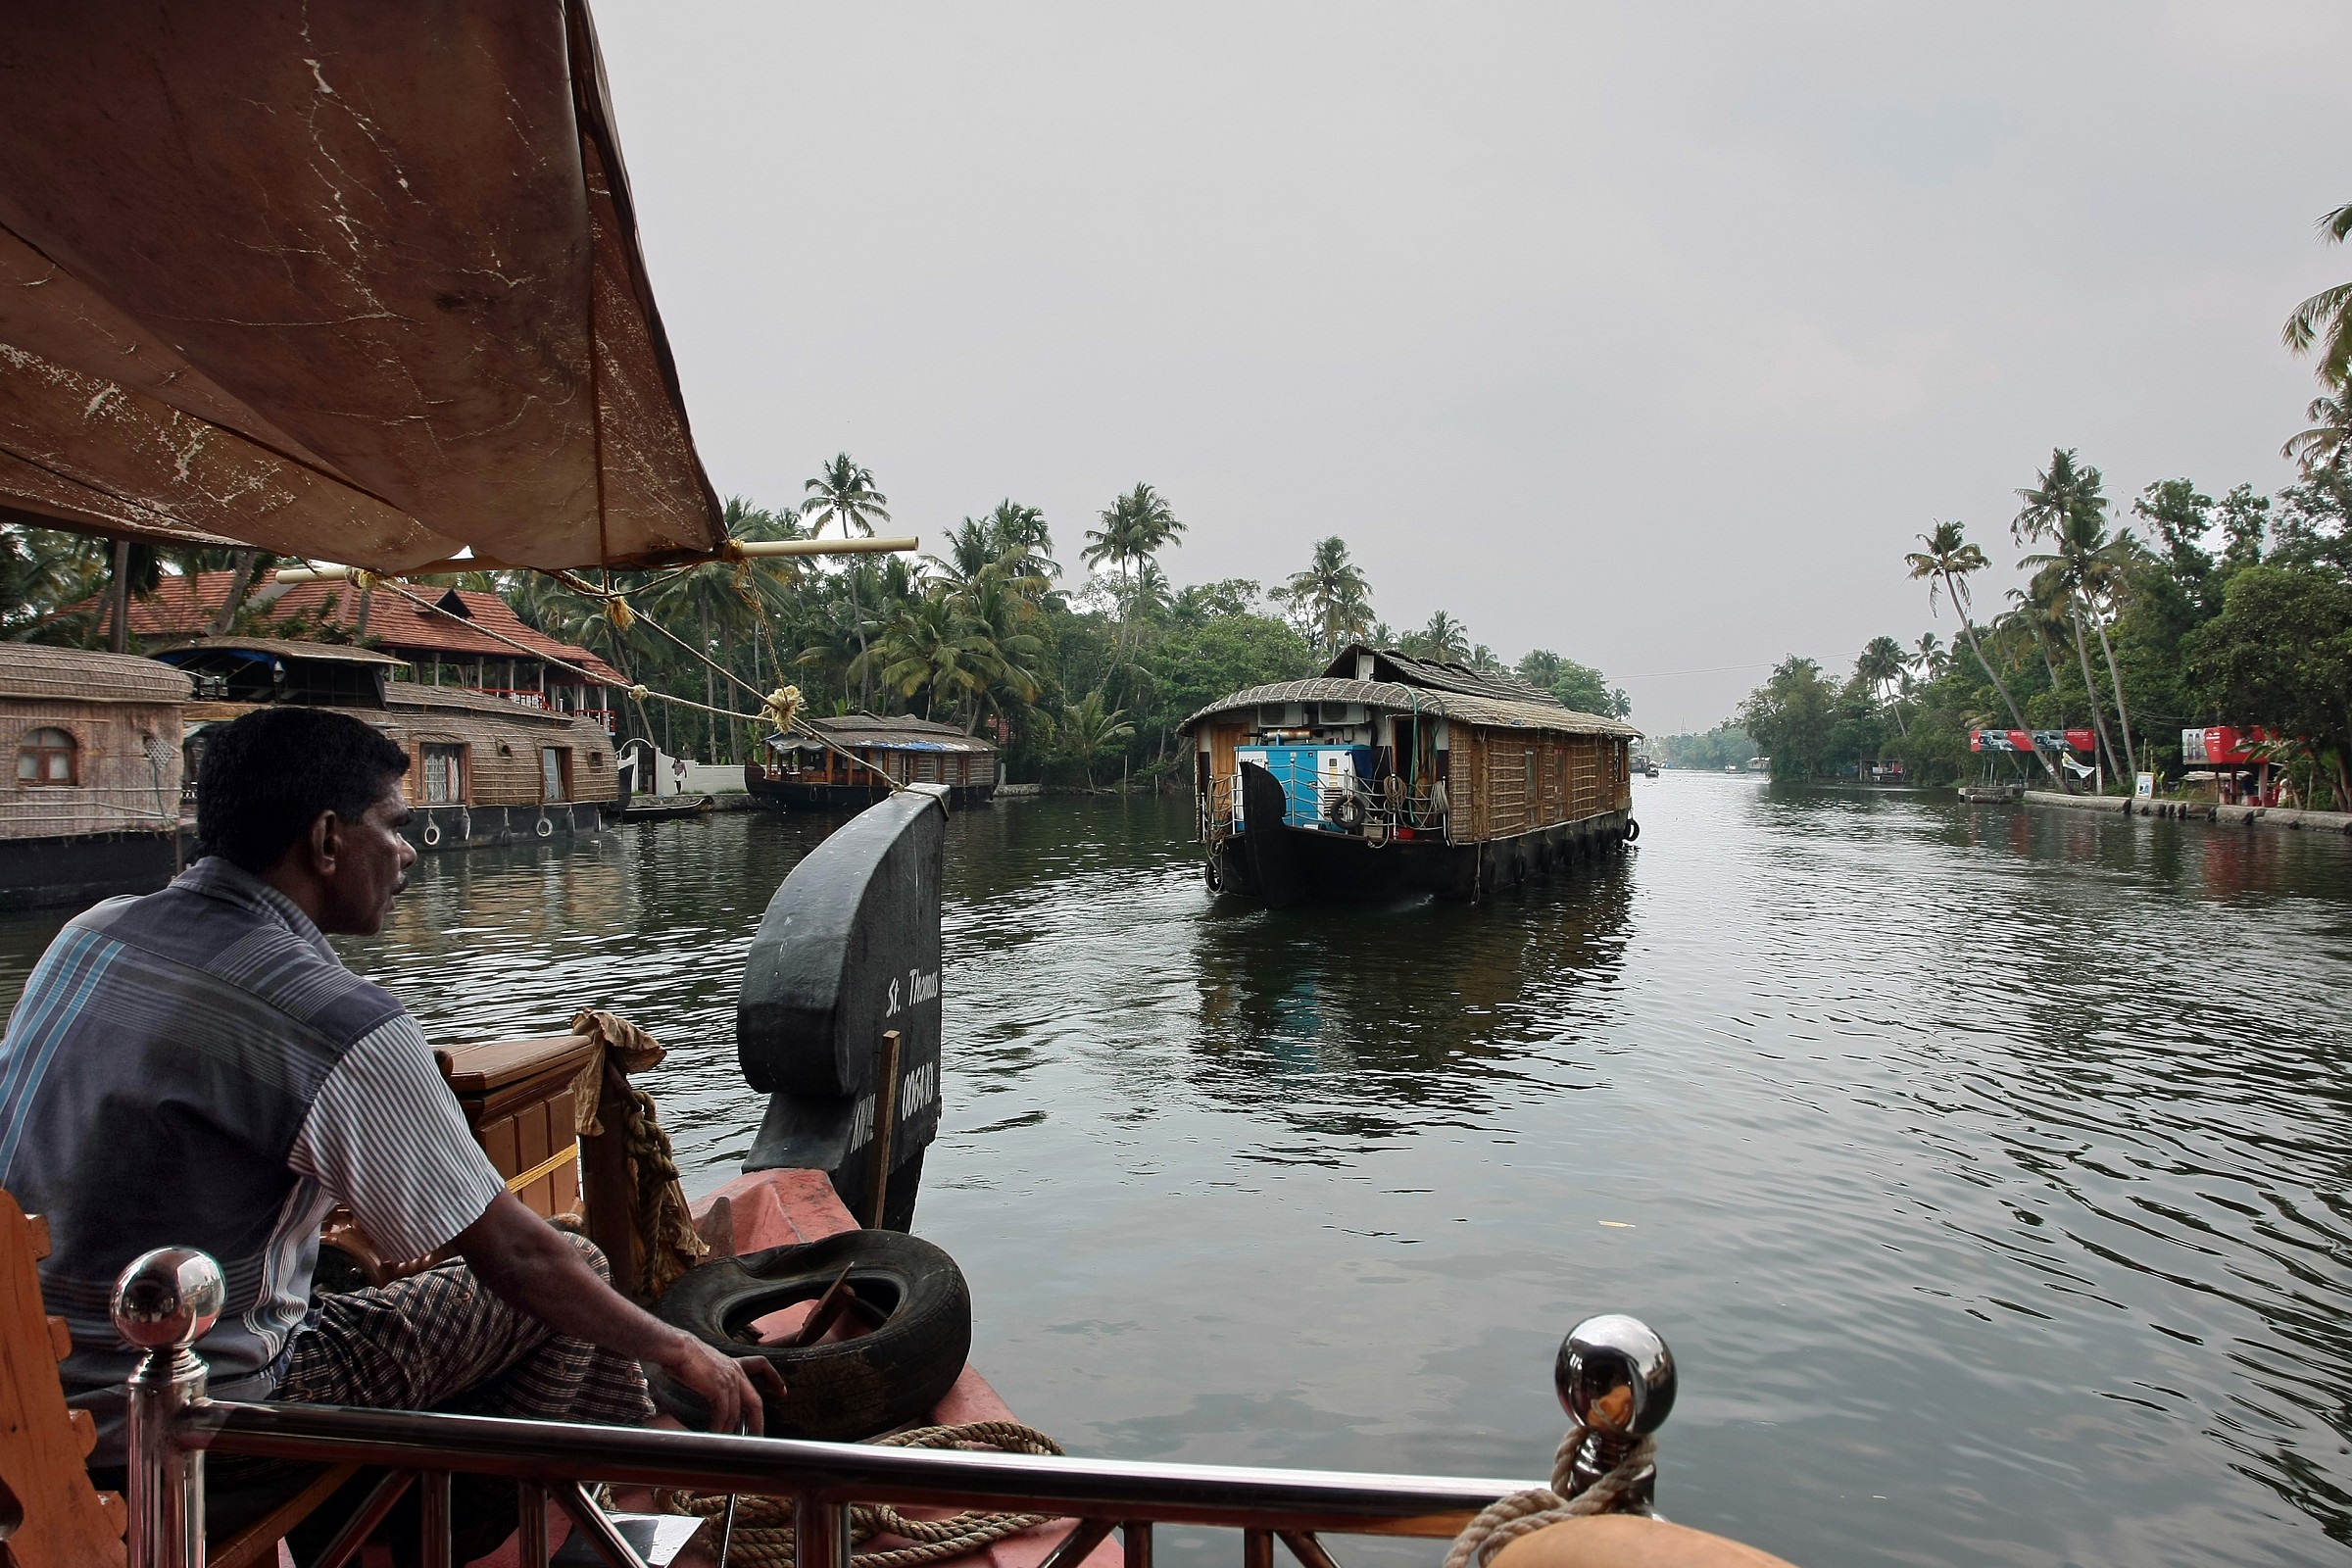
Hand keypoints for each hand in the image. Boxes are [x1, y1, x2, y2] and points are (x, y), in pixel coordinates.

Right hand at [658, 1333, 787, 1434]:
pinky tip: (715, 1434)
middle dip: (758, 1422)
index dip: (774, 1379)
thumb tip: (710, 1395)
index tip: (782, 1391)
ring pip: (738, 1412)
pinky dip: (720, 1427)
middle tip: (759, 1438)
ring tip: (730, 1443)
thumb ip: (713, 1380)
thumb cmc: (684, 1356)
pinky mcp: (719, 1388)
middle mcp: (735, 1372)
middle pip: (755, 1401)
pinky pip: (724, 1414)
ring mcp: (729, 1380)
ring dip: (733, 1430)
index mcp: (734, 1365)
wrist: (677, 1349)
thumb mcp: (706, 1366)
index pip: (761, 1366)